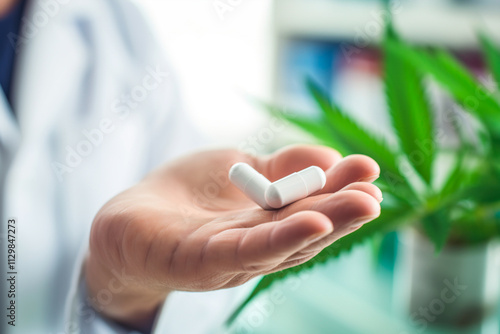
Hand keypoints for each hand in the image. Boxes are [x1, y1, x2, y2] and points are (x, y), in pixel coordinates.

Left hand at [85, 145, 381, 330]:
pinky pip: (244, 251)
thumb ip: (280, 167)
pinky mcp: (200, 262)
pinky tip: (311, 222)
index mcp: (268, 222)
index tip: (369, 169)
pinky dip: (281, 239)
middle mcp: (257, 245)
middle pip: (305, 228)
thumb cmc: (186, 195)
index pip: (310, 206)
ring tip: (362, 204)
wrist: (126, 219)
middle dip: (343, 211)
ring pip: (284, 242)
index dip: (340, 191)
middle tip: (376, 191)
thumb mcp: (240, 169)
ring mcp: (231, 258)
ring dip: (326, 224)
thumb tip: (328, 155)